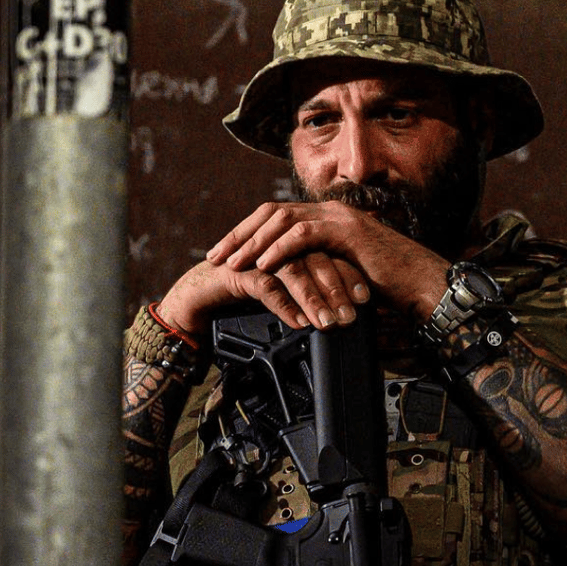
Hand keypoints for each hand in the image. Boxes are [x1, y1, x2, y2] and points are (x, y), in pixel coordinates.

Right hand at [156, 253, 369, 336]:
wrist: (201, 293)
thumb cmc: (246, 292)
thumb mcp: (286, 291)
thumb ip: (311, 291)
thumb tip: (342, 310)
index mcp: (293, 242)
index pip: (329, 252)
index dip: (349, 273)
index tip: (365, 299)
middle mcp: (278, 242)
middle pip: (316, 258)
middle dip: (336, 288)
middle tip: (351, 316)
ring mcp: (258, 253)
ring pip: (294, 270)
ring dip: (314, 298)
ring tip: (328, 323)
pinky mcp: (239, 270)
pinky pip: (266, 285)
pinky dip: (285, 305)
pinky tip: (298, 323)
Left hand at [206, 200, 449, 321]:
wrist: (419, 285)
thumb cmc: (386, 287)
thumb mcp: (341, 274)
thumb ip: (317, 269)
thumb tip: (290, 284)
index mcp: (326, 218)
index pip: (276, 216)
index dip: (246, 233)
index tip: (223, 253)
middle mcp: (330, 210)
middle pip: (271, 212)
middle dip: (240, 234)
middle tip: (215, 255)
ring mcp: (339, 217)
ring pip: (283, 219)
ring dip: (254, 242)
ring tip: (234, 263)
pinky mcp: (348, 231)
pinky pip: (304, 233)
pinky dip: (281, 248)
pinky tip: (264, 263)